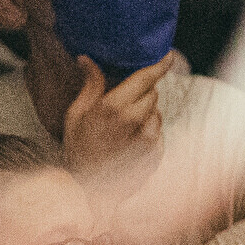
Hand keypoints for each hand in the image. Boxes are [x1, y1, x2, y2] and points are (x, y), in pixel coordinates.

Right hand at [62, 52, 175, 178]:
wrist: (91, 188)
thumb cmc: (78, 149)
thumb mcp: (75, 114)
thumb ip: (89, 85)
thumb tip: (86, 58)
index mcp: (113, 108)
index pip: (144, 79)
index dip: (159, 65)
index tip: (168, 55)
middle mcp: (134, 121)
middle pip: (153, 93)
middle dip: (143, 92)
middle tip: (124, 101)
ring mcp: (149, 138)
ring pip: (157, 112)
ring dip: (146, 112)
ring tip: (123, 125)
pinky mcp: (157, 152)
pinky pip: (159, 131)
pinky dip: (149, 130)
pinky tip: (130, 140)